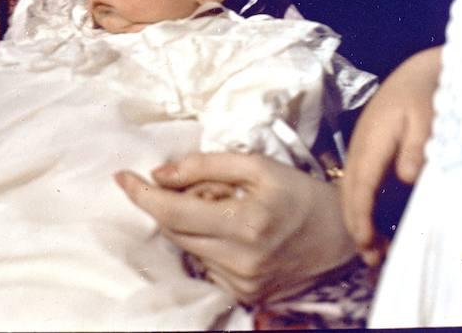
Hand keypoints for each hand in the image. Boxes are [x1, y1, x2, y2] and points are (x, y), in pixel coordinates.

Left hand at [115, 152, 355, 303]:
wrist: (340, 235)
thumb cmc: (298, 193)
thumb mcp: (255, 165)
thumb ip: (204, 166)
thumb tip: (160, 173)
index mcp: (246, 224)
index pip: (174, 212)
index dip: (142, 194)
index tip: (121, 177)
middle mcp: (242, 261)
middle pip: (175, 230)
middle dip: (171, 202)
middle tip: (202, 186)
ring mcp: (243, 283)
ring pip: (187, 247)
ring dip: (190, 222)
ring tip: (226, 206)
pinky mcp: (245, 295)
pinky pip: (204, 263)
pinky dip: (205, 242)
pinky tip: (231, 229)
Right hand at [341, 46, 440, 265]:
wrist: (418, 71)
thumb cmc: (424, 94)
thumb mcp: (427, 118)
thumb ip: (417, 147)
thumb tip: (406, 179)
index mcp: (372, 140)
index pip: (361, 184)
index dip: (360, 216)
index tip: (365, 244)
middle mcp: (360, 146)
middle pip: (349, 190)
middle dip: (355, 224)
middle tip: (370, 259)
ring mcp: (361, 147)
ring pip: (350, 187)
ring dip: (356, 217)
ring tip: (370, 248)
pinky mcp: (367, 149)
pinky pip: (358, 181)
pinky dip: (361, 204)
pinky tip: (372, 220)